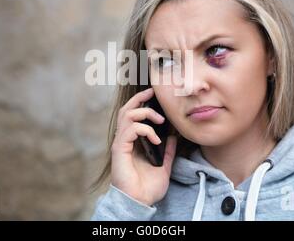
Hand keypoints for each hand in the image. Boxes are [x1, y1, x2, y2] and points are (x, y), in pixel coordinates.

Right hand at [110, 87, 176, 205]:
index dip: (141, 102)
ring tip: (160, 119)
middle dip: (139, 97)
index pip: (133, 115)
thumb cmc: (147, 188)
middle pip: (126, 109)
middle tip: (152, 92)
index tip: (154, 95)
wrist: (139, 202)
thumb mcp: (164, 166)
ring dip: (145, 112)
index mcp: (133, 142)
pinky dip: (145, 129)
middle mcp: (124, 140)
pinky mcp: (119, 149)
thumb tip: (173, 138)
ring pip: (127, 114)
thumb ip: (168, 152)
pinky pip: (130, 129)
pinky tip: (156, 139)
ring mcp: (121, 143)